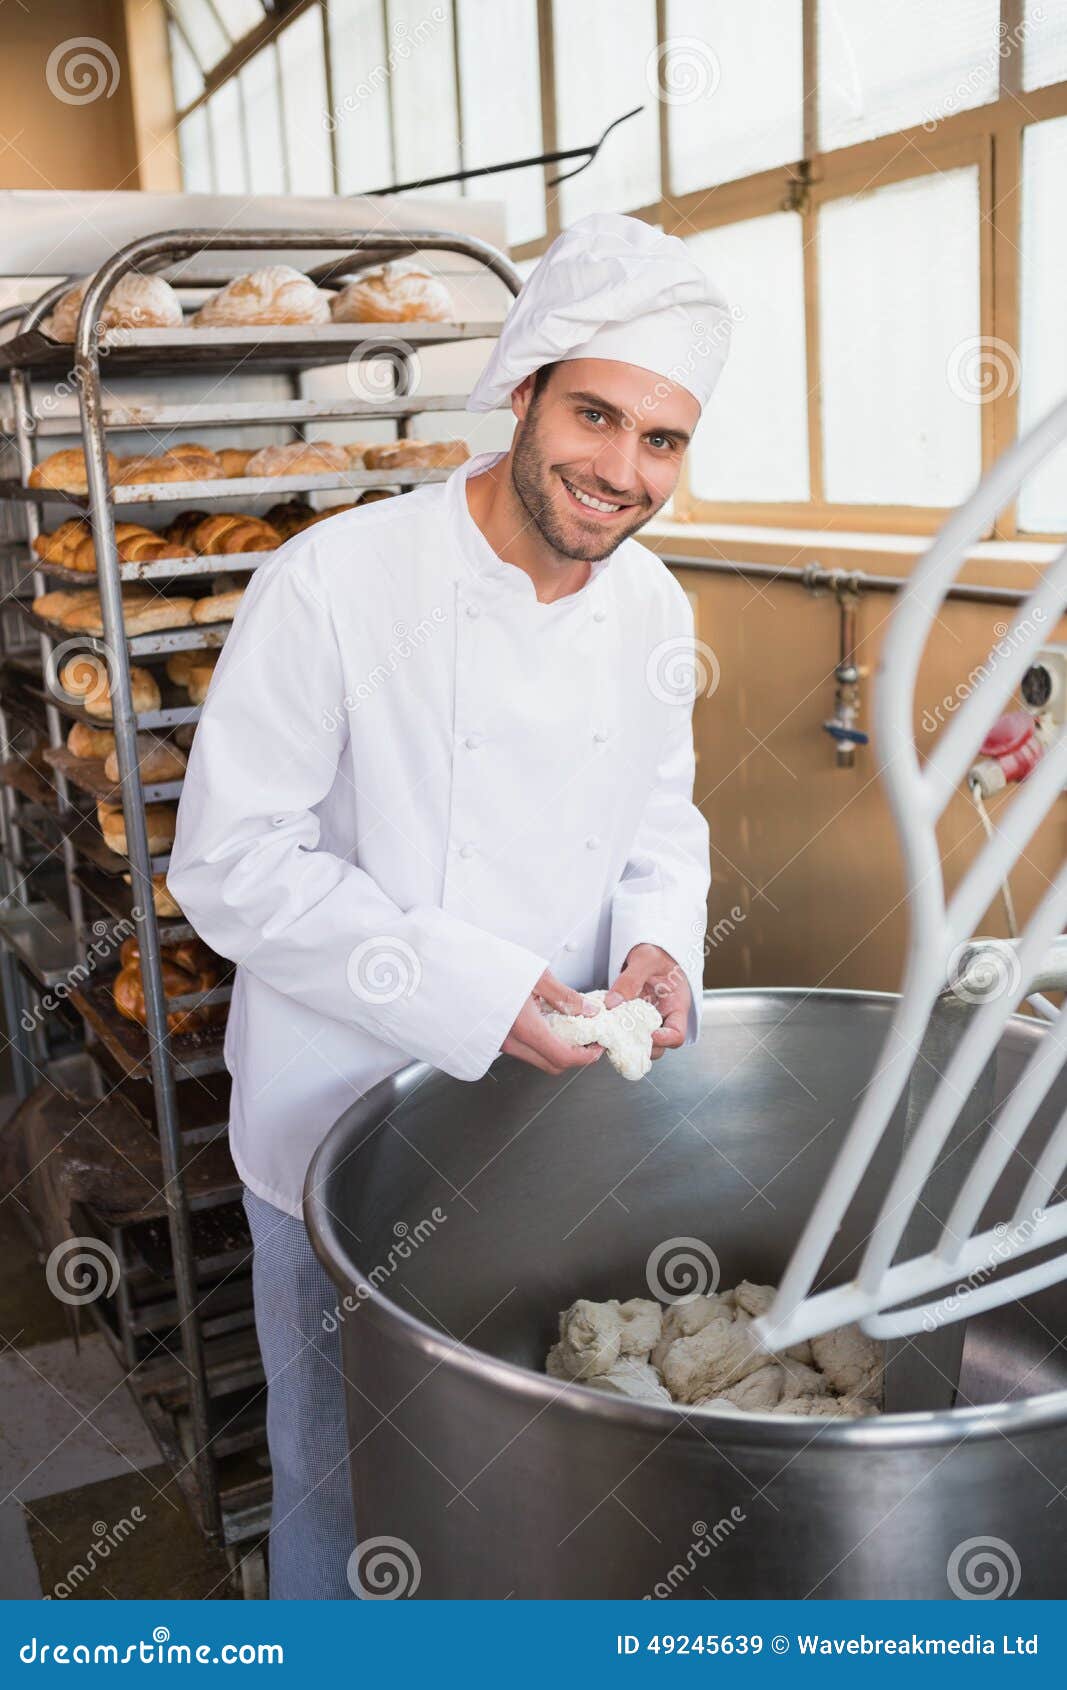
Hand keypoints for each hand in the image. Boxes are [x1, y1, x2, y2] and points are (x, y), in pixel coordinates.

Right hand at [502, 969, 601, 1075]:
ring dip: (559, 1049)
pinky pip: (525, 1050)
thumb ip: (565, 997)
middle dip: (576, 1056)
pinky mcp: (496, 1038)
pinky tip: (547, 1022)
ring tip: (570, 1025)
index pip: (563, 1057)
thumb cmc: (492, 968)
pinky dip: (542, 1042)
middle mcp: (511, 1042)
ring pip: (538, 1058)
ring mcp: (501, 1043)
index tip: (598, 1045)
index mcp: (524, 1028)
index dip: (586, 1056)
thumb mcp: (536, 977)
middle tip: (589, 1038)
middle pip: (552, 1065)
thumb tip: (588, 1012)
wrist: (459, 968)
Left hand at [605, 943, 689, 1059]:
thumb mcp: (646, 959)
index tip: (648, 1035)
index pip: (677, 1034)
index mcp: (676, 1005)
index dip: (664, 1040)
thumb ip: (630, 980)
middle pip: (657, 1046)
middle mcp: (663, 1017)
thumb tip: (613, 1003)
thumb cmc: (658, 951)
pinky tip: (604, 1024)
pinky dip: (615, 1032)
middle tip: (622, 1037)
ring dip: (625, 1041)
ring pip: (639, 1042)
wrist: (651, 948)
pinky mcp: (632, 1018)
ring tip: (610, 1031)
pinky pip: (625, 1031)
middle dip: (640, 1046)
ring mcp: (647, 1019)